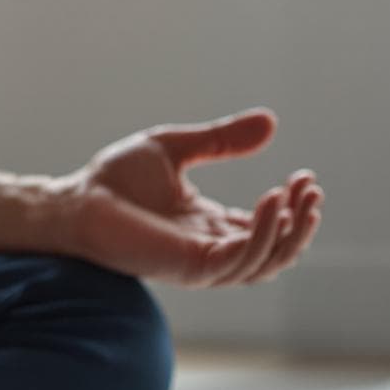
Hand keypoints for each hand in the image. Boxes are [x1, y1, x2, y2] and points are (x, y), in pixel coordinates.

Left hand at [60, 108, 321, 287]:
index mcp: (209, 225)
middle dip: (301, 224)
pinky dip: (264, 236)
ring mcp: (202, 262)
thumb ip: (222, 140)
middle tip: (312, 190)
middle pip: (275, 250)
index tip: (306, 177)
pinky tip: (275, 203)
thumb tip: (270, 122)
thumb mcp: (178, 147)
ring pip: (265, 263)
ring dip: (290, 233)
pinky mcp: (190, 267)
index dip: (292, 207)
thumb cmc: (116, 178)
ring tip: (300, 197)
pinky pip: (240, 261)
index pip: (265, 226)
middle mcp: (210, 248)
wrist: (77, 198)